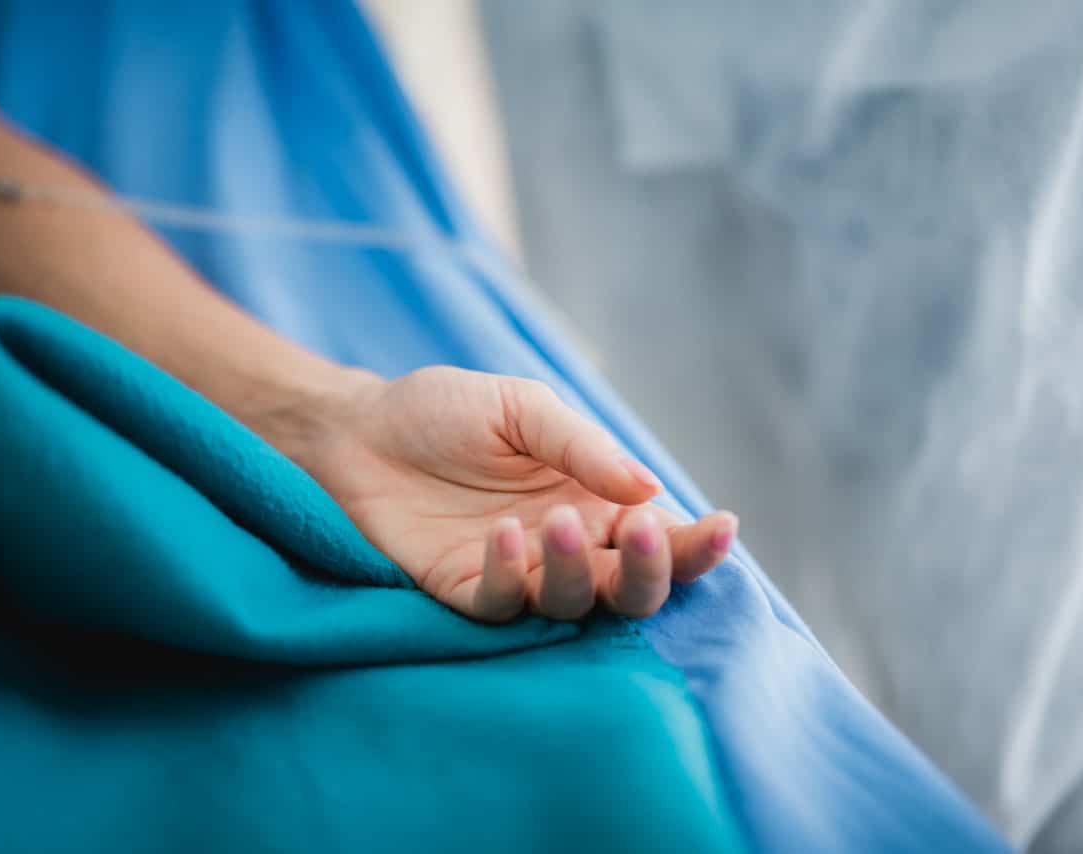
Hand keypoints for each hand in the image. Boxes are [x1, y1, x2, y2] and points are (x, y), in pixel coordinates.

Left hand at [293, 366, 736, 621]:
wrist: (359, 429)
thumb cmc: (445, 410)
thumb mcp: (521, 407)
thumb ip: (583, 448)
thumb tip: (651, 488)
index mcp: (593, 501)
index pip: (657, 536)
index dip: (695, 543)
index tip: (723, 527)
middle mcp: (565, 546)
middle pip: (630, 586)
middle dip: (653, 571)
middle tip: (649, 536)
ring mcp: (516, 573)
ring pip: (572, 603)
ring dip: (577, 571)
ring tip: (556, 525)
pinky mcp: (463, 592)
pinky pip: (500, 604)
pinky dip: (509, 576)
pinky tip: (504, 536)